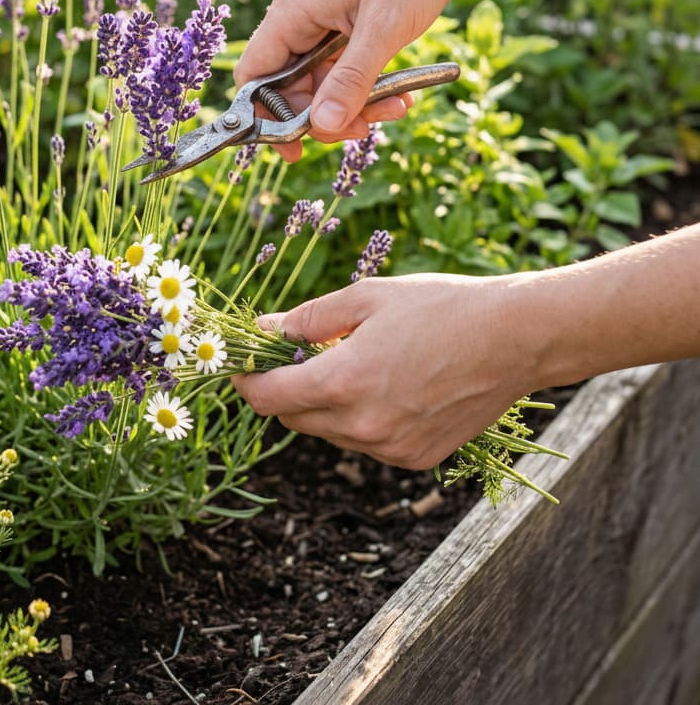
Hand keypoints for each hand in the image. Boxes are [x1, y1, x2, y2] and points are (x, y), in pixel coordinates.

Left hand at [231, 273, 531, 469]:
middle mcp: (362, 425)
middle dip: (284, 388)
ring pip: (328, 432)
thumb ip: (307, 319)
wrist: (516, 338)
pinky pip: (365, 442)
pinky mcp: (415, 459)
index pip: (266, 398)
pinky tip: (386, 385)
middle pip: (292, 418)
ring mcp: (390, 449)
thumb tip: (263, 330)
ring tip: (353, 363)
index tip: (242, 364)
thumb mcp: (365, 298)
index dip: (246, 380)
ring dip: (323, 403)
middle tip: (300, 353)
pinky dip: (359, 418)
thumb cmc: (441, 307)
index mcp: (343, 382)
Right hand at [233, 0, 474, 160]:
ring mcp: (323, 19)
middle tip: (361, 132)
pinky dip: (369, 86)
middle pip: (290, 87)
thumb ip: (350, 81)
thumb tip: (322, 127)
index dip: (264, 117)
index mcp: (292, 10)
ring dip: (355, 104)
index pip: (253, 75)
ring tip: (395, 109)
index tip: (294, 147)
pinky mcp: (347, 23)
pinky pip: (345, 68)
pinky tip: (401, 94)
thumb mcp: (383, 30)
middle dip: (324, 114)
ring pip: (323, 82)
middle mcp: (299, 16)